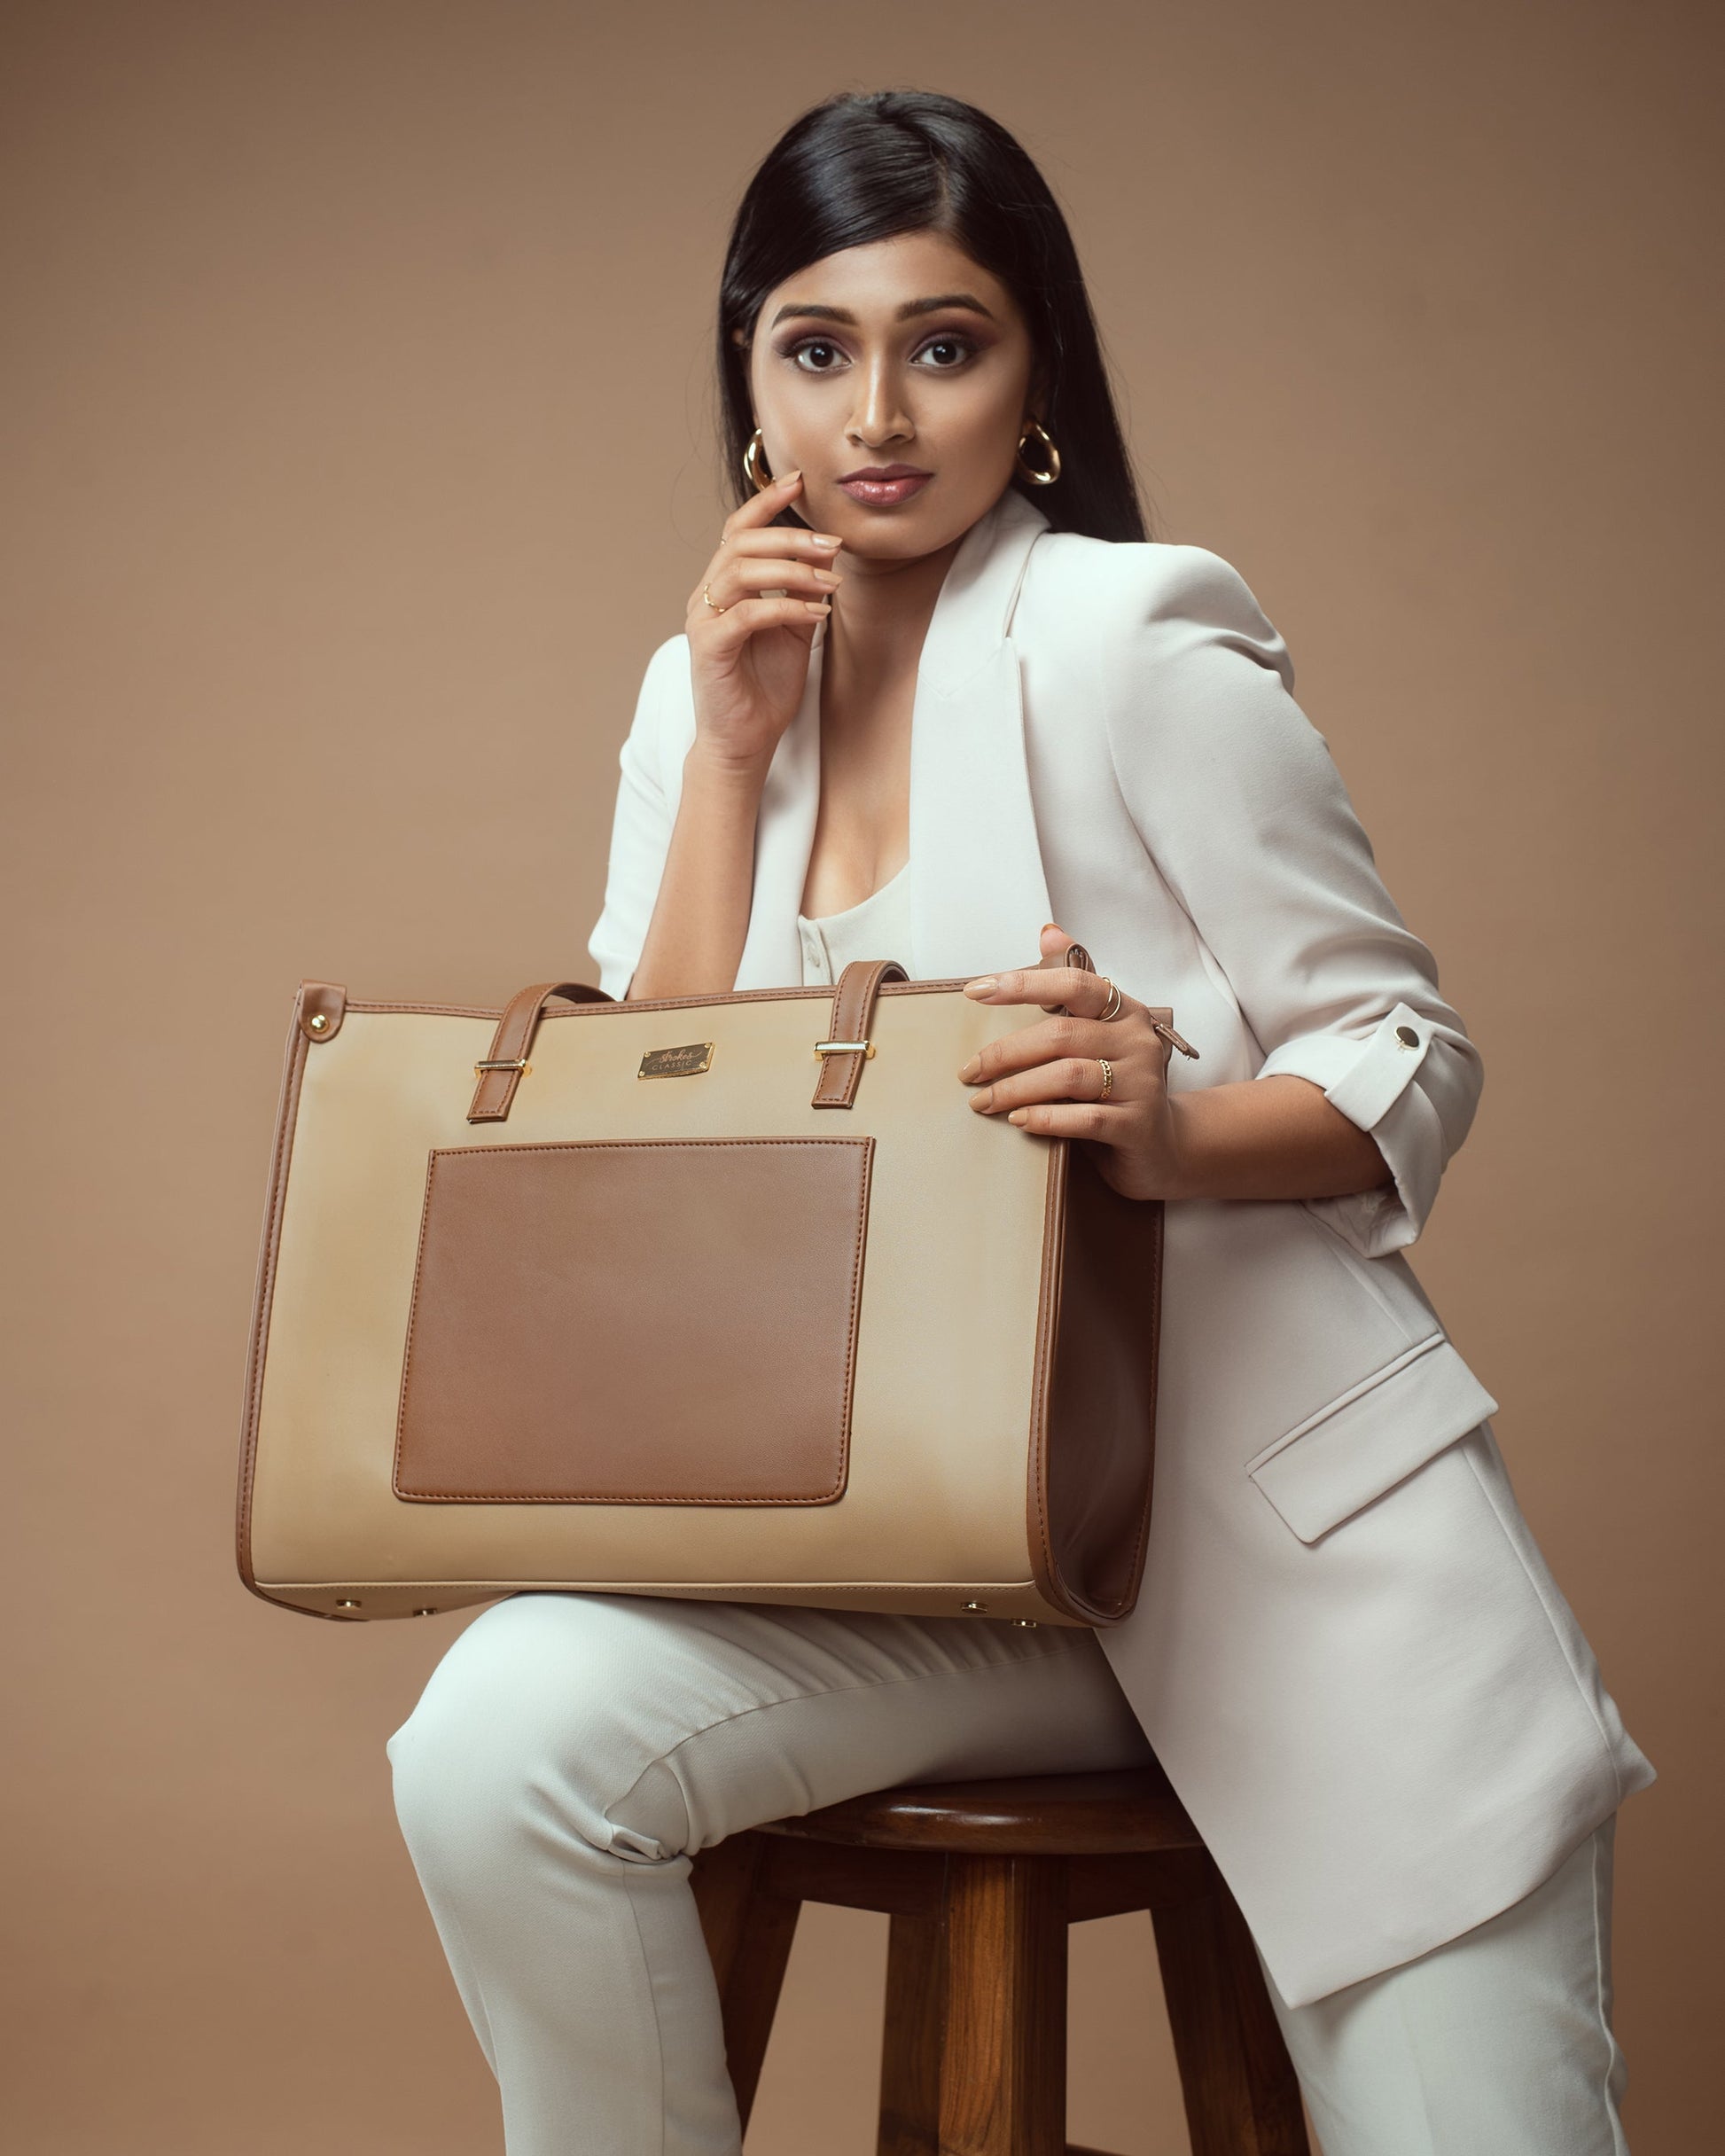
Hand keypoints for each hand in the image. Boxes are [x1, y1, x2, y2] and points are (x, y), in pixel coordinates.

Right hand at [684, 471, 845, 775]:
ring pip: (741, 571)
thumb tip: (827, 554)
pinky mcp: (709, 647)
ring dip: (792, 570)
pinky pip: (748, 613)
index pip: (739, 531)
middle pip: (742, 544)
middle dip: (792, 537)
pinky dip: (786, 607)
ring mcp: (704, 621)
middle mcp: (707, 597)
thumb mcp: (793, 629)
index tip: (800, 482)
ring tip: (830, 581)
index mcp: (724, 587)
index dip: (767, 502)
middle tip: (834, 543)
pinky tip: (818, 614)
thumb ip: (802, 591)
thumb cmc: (765, 688)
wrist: (744, 742)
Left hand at [956, 922, 1189, 1201]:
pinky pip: (1084, 1118)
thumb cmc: (1118, 1084)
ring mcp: (1141, 1083)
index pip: (1074, 984)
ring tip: (983, 1101)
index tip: (975, 991)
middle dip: (1005, 1053)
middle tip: (968, 1072)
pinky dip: (1045, 1118)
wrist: (1163, 1145)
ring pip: (1068, 1076)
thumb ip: (1071, 990)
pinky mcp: (1137, 1124)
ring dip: (1016, 1089)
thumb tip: (1048, 932)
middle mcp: (1137, 1041)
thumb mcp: (1098, 1034)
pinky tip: (1018, 1121)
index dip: (1024, 984)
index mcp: (1123, 1012)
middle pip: (1061, 1035)